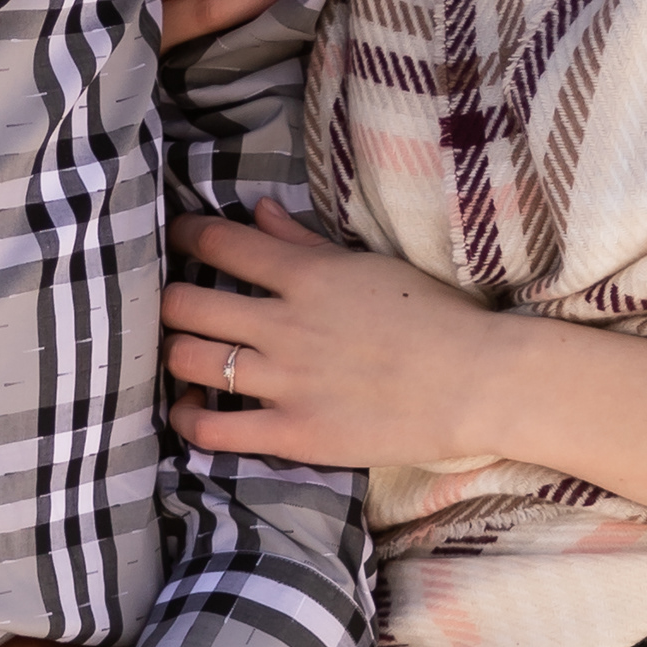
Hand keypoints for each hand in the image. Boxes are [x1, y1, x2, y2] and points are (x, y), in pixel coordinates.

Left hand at [166, 198, 520, 473]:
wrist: (478, 382)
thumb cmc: (434, 318)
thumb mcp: (369, 266)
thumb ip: (306, 243)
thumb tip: (258, 212)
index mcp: (306, 275)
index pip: (218, 243)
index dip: (185, 236)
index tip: (178, 239)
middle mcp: (285, 325)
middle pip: (185, 304)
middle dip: (168, 302)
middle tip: (176, 308)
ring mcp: (285, 382)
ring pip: (188, 361)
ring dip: (172, 355)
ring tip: (181, 355)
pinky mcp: (294, 434)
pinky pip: (213, 430)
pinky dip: (187, 419)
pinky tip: (190, 409)